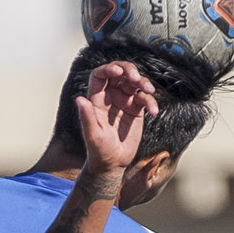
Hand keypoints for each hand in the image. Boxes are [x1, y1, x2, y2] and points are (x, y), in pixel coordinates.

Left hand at [75, 61, 156, 175]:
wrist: (113, 163)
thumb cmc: (98, 150)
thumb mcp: (93, 135)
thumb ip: (86, 116)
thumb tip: (79, 99)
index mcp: (96, 98)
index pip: (100, 76)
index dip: (108, 69)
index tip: (118, 72)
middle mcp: (110, 96)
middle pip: (119, 73)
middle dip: (128, 70)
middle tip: (136, 77)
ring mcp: (124, 101)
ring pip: (134, 83)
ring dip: (143, 82)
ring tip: (149, 90)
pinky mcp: (136, 110)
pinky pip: (145, 99)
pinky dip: (151, 102)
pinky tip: (154, 112)